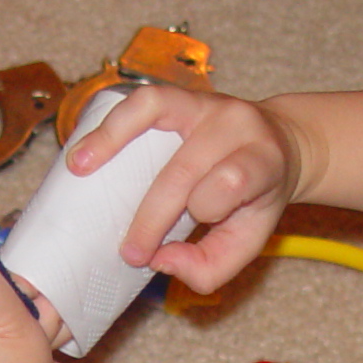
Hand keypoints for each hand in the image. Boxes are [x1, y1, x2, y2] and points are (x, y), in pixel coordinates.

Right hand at [66, 85, 304, 293]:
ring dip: (112, 140)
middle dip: (152, 216)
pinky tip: (85, 149)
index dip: (201, 211)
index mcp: (264, 160)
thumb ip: (212, 265)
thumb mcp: (250, 240)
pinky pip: (143, 100)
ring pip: (157, 111)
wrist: (282, 145)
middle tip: (130, 252)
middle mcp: (237, 124)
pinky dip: (111, 122)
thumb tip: (161, 262)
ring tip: (79, 170)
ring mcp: (207, 104)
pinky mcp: (182, 97)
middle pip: (184, 168)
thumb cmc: (257, 198)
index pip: (232, 181)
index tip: (169, 247)